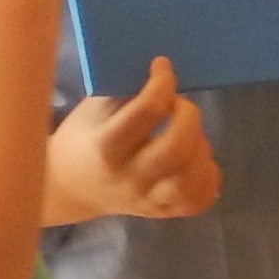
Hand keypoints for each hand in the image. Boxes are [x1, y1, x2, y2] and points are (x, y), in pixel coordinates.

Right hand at [49, 60, 217, 222]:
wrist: (71, 186)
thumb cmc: (84, 138)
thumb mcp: (93, 108)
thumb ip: (125, 91)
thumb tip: (161, 69)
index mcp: (106, 146)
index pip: (146, 112)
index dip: (162, 83)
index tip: (162, 66)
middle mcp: (129, 178)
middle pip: (175, 149)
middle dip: (188, 115)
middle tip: (180, 104)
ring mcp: (148, 200)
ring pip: (191, 179)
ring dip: (200, 146)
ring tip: (189, 133)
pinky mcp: (163, 212)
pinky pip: (199, 199)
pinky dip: (207, 174)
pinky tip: (195, 158)